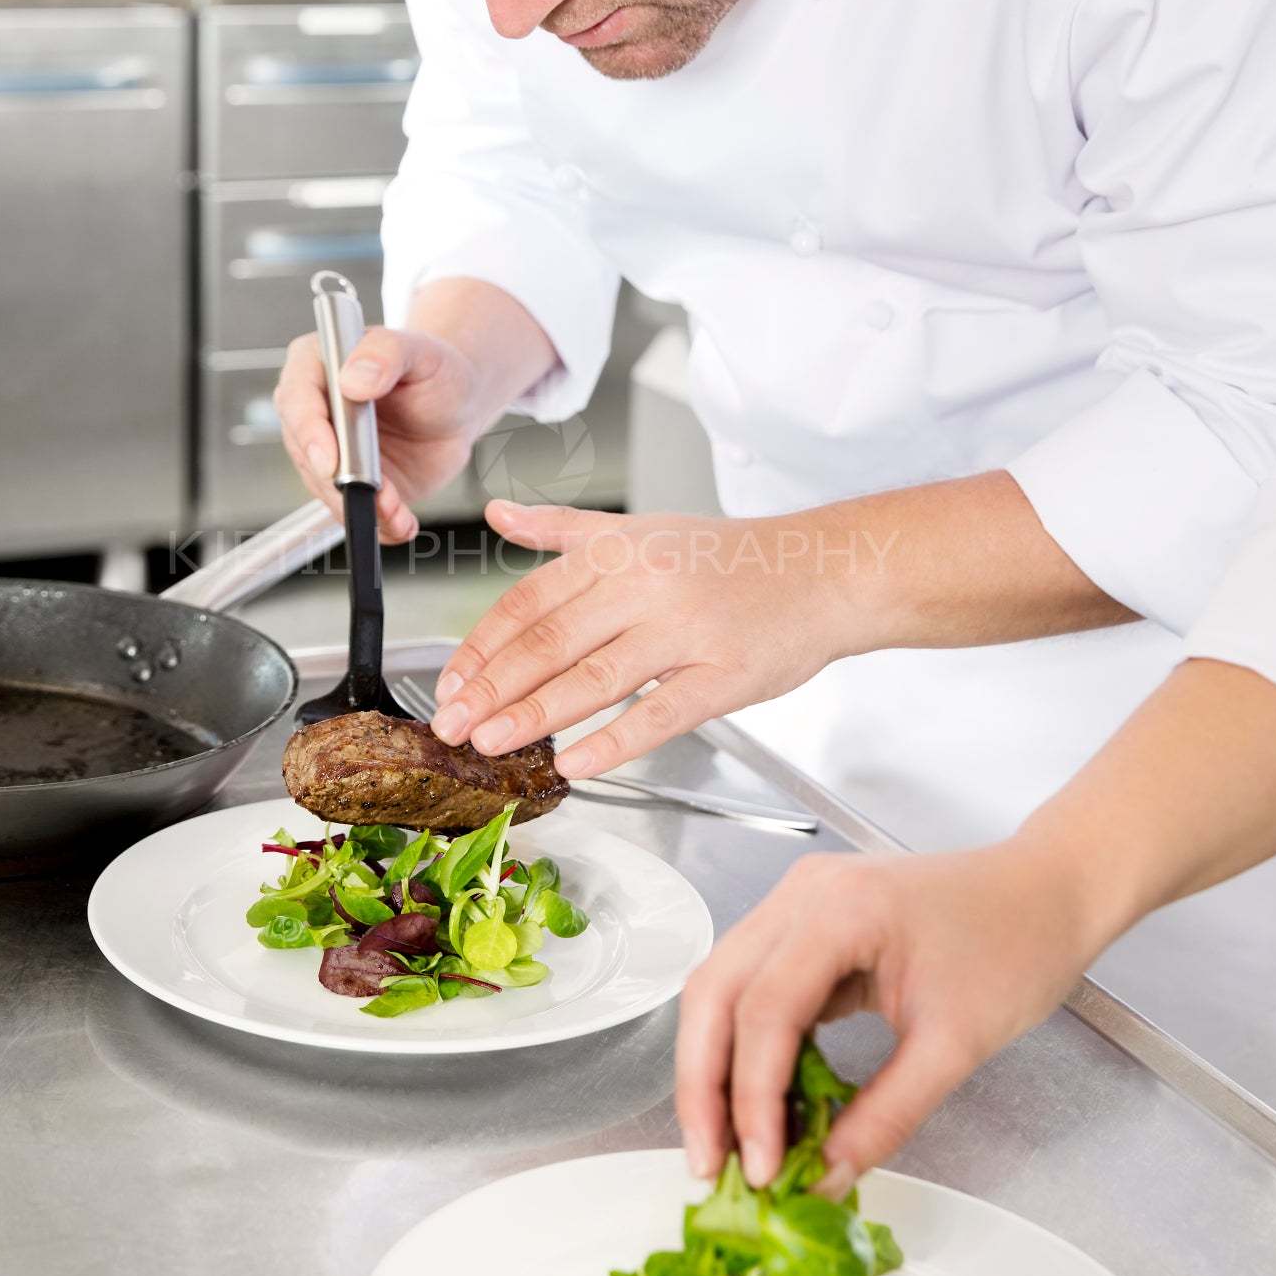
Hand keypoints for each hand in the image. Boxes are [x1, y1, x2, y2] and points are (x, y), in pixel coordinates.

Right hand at [274, 325, 485, 541]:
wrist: (458, 406)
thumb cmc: (434, 370)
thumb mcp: (419, 351)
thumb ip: (387, 354)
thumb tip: (355, 378)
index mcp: (318, 366)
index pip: (297, 398)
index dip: (310, 431)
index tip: (329, 458)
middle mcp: (314, 411)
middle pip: (305, 450)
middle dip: (337, 478)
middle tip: (374, 489)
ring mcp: (329, 452)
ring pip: (326, 488)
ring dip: (360, 505)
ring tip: (396, 507)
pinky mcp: (349, 483)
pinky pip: (352, 511)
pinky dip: (377, 522)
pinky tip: (400, 520)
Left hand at [429, 503, 863, 775]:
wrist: (826, 570)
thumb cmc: (732, 557)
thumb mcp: (643, 526)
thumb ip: (563, 527)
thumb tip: (498, 513)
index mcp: (618, 551)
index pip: (530, 601)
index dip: (482, 646)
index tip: (449, 684)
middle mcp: (646, 585)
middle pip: (551, 640)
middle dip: (493, 688)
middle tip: (451, 725)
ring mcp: (687, 630)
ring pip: (596, 677)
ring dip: (535, 714)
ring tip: (490, 744)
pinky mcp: (727, 674)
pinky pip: (661, 713)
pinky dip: (614, 740)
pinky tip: (574, 762)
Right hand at [675, 839, 1096, 1191]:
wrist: (1051, 892)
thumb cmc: (1018, 944)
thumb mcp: (955, 1044)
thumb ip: (886, 1114)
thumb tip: (829, 1175)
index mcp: (839, 908)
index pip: (763, 1010)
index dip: (751, 1099)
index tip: (761, 1169)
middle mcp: (802, 895)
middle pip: (715, 992)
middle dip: (704, 1086)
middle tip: (711, 1164)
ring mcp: (799, 903)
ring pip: (722, 989)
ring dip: (717, 1068)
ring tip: (730, 1144)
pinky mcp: (809, 924)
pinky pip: (756, 987)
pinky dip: (751, 1047)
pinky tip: (764, 1101)